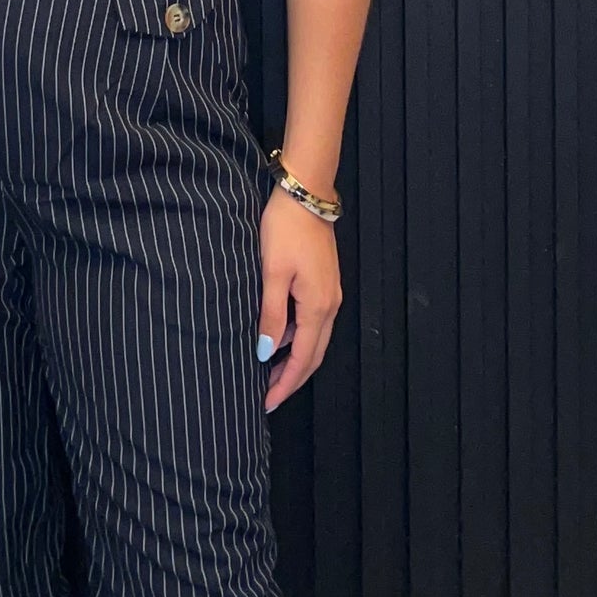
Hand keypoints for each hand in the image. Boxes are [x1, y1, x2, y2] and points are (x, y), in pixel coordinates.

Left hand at [255, 187, 341, 412]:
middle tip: (268, 397)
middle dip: (292, 378)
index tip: (267, 403)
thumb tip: (266, 352)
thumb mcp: (272, 273)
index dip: (286, 384)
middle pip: (314, 354)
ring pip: (315, 338)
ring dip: (295, 359)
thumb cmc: (285, 229)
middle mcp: (330, 305)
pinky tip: (279, 337)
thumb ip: (270, 315)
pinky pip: (313, 321)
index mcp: (317, 307)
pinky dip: (298, 337)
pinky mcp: (325, 282)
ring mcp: (330, 293)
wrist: (306, 194)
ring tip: (269, 373)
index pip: (303, 358)